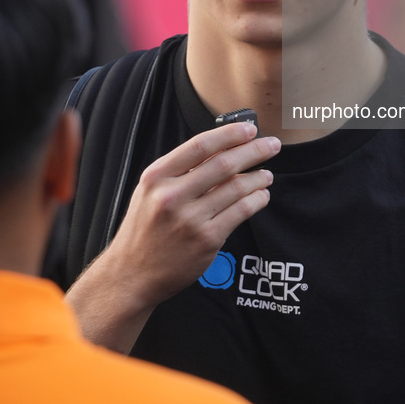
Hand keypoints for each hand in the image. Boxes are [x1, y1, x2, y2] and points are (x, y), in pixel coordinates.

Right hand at [109, 121, 278, 305]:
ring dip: (259, 177)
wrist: (132, 274)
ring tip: (266, 174)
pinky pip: (241, 212)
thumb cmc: (145, 228)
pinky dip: (257, 200)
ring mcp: (190, 220)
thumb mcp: (151, 191)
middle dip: (255, 151)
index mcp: (156, 177)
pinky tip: (261, 195)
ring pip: (237, 188)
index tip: (250, 129)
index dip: (230, 134)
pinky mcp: (207, 240)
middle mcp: (171, 196)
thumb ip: (181, 170)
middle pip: (224, 164)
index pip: (200, 145)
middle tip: (272, 145)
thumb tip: (224, 148)